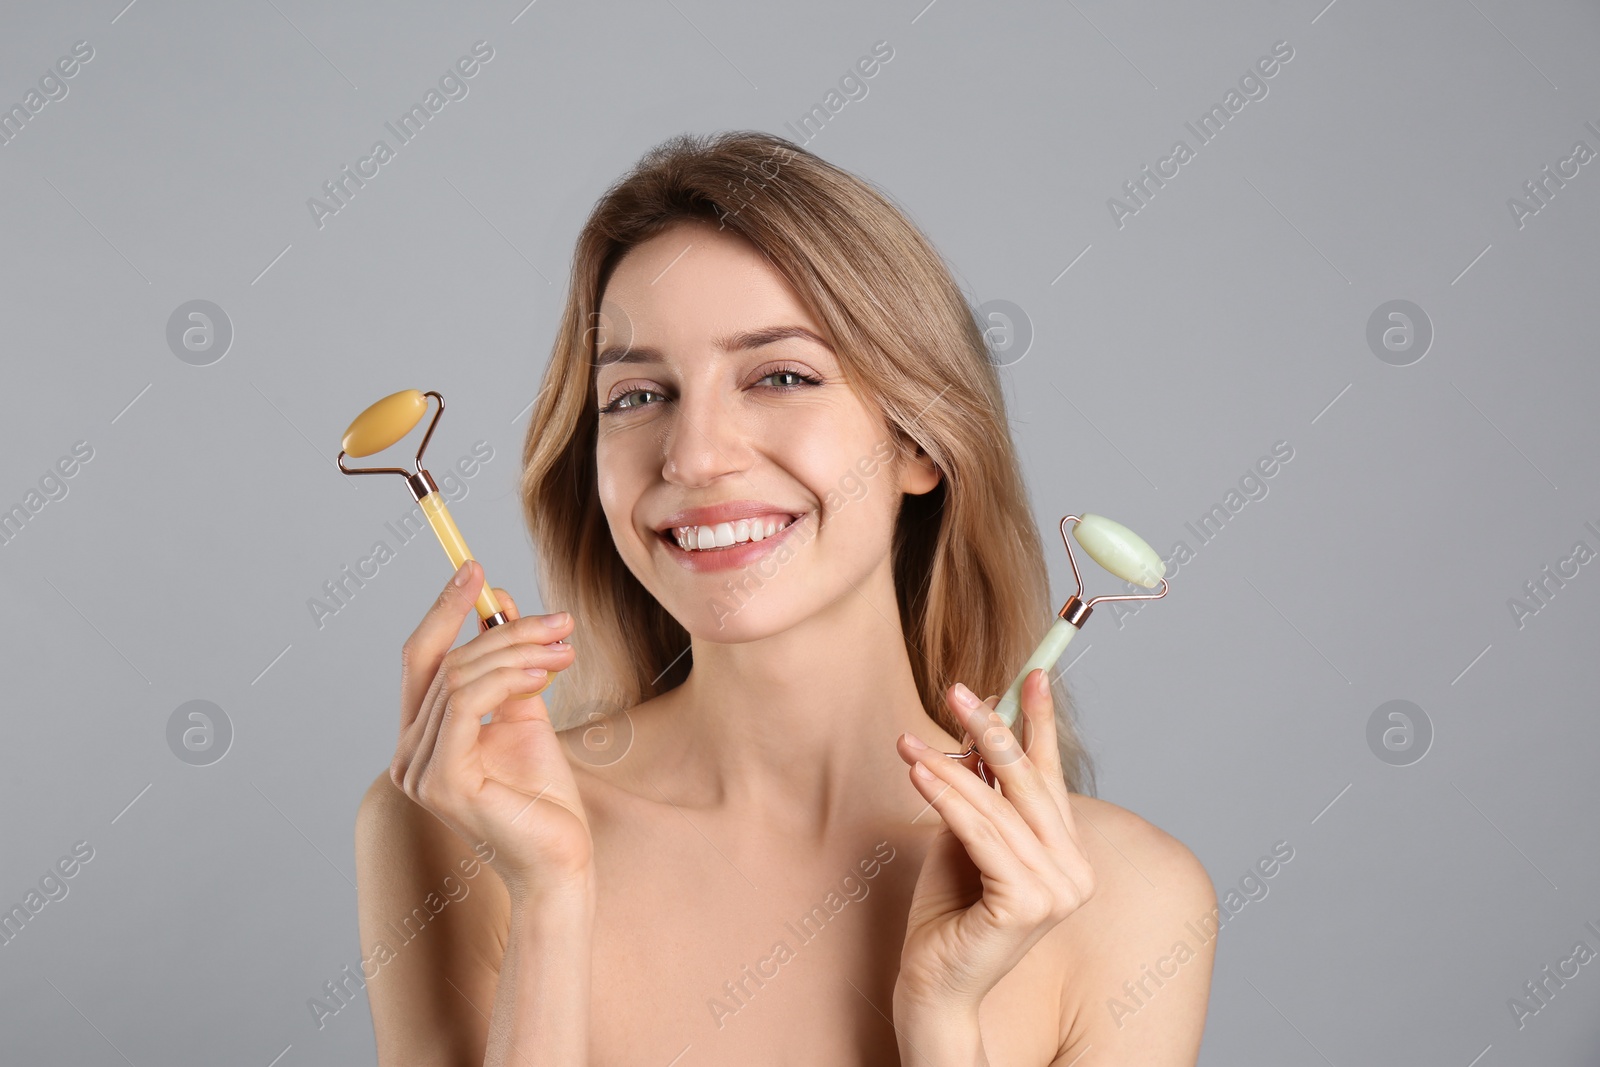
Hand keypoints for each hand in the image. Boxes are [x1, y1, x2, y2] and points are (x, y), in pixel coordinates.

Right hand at [390, 559, 591, 905]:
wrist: (561, 863)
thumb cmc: (545, 800)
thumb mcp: (526, 715)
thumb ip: (509, 664)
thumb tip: (499, 600)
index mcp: (422, 738)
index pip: (423, 658)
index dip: (445, 609)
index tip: (476, 566)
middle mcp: (409, 754)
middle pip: (442, 660)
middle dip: (498, 626)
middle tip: (558, 617)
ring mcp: (418, 770)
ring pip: (460, 677)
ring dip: (518, 650)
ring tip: (566, 645)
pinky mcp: (442, 781)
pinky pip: (467, 705)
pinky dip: (508, 678)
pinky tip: (547, 672)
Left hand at [893, 668, 1095, 1014]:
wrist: (932, 987)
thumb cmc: (946, 915)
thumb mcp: (964, 839)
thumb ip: (978, 794)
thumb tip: (977, 730)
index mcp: (1066, 854)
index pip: (1051, 776)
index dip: (1040, 723)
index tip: (1032, 674)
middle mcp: (1074, 872)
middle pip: (1028, 783)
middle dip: (991, 730)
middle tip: (956, 691)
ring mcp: (1056, 892)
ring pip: (997, 808)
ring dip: (949, 768)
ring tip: (909, 743)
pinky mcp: (1026, 905)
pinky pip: (981, 836)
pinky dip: (947, 801)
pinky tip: (918, 775)